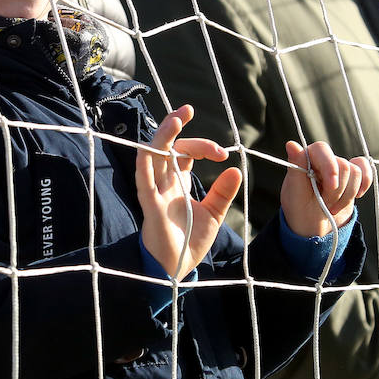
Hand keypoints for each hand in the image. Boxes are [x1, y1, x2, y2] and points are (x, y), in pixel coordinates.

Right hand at [136, 104, 242, 280]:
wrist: (176, 269)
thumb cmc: (189, 242)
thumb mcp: (213, 214)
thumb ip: (222, 193)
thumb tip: (236, 170)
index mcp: (178, 181)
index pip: (185, 151)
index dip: (203, 145)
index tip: (223, 153)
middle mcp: (164, 181)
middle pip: (167, 146)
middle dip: (174, 124)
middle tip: (189, 109)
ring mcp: (154, 190)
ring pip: (152, 154)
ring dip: (162, 135)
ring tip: (176, 118)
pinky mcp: (149, 203)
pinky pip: (143, 177)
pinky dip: (146, 159)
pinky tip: (153, 146)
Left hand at [280, 140, 372, 238]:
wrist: (312, 225)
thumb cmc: (299, 208)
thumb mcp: (294, 192)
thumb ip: (296, 167)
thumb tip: (291, 144)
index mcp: (306, 157)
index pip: (322, 149)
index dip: (330, 166)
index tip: (332, 186)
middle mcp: (324, 158)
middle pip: (343, 165)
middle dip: (336, 191)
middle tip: (325, 204)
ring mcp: (339, 166)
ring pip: (355, 173)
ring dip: (347, 195)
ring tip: (332, 207)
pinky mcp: (353, 175)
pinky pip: (365, 170)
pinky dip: (364, 184)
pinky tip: (357, 195)